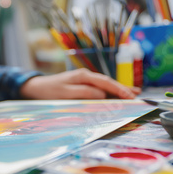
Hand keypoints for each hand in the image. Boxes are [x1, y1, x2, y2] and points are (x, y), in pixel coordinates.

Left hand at [20, 68, 140, 98]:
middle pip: (108, 83)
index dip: (119, 89)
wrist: (35, 88)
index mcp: (83, 76)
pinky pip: (99, 88)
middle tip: (137, 97)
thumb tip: (102, 94)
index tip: (130, 96)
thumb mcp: (66, 93)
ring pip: (105, 85)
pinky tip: (118, 94)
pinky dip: (109, 92)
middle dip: (123, 90)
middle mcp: (86, 76)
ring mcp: (84, 80)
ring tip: (135, 94)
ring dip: (119, 90)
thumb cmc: (49, 91)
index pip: (105, 82)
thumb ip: (85, 93)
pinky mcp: (81, 86)